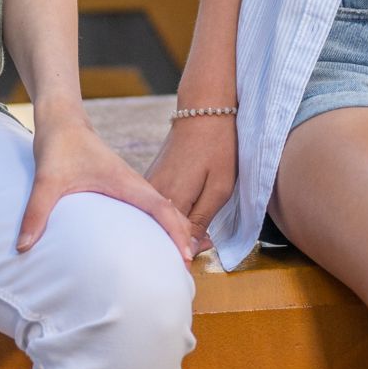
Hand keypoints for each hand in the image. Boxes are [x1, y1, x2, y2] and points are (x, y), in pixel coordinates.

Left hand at [21, 116, 200, 260]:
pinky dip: (160, 221)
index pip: (161, 207)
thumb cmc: (58, 146)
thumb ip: (36, 213)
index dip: (176, 231)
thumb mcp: (46, 181)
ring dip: (173, 229)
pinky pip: (150, 206)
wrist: (61, 120)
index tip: (186, 256)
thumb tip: (23, 247)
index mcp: (125, 182)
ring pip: (163, 208)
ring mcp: (129, 185)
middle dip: (183, 236)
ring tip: (178, 260)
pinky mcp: (122, 187)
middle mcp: (133, 184)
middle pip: (170, 210)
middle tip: (187, 270)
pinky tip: (154, 239)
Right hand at [145, 112, 237, 254]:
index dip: (185, 255)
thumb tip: (189, 251)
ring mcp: (148, 186)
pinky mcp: (150, 180)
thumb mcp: (219, 189)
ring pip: (154, 222)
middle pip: (158, 234)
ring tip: (193, 236)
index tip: (201, 258)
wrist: (203, 111)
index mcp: (169, 200)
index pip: (170, 243)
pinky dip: (166, 218)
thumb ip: (201, 222)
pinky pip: (153, 209)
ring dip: (170, 232)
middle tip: (204, 246)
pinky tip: (179, 221)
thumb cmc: (217, 148)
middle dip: (177, 246)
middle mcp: (151, 195)